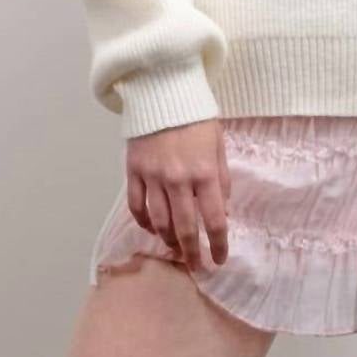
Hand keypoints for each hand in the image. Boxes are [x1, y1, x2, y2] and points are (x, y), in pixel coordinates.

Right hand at [126, 120, 230, 270]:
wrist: (161, 91)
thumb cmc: (197, 118)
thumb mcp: (219, 146)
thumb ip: (221, 180)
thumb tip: (223, 211)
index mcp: (205, 173)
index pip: (215, 219)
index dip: (219, 244)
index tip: (220, 259)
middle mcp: (179, 179)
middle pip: (185, 227)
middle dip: (192, 252)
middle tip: (196, 266)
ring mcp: (153, 177)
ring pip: (159, 221)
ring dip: (168, 239)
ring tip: (175, 248)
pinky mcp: (133, 171)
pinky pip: (136, 206)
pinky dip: (144, 222)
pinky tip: (152, 229)